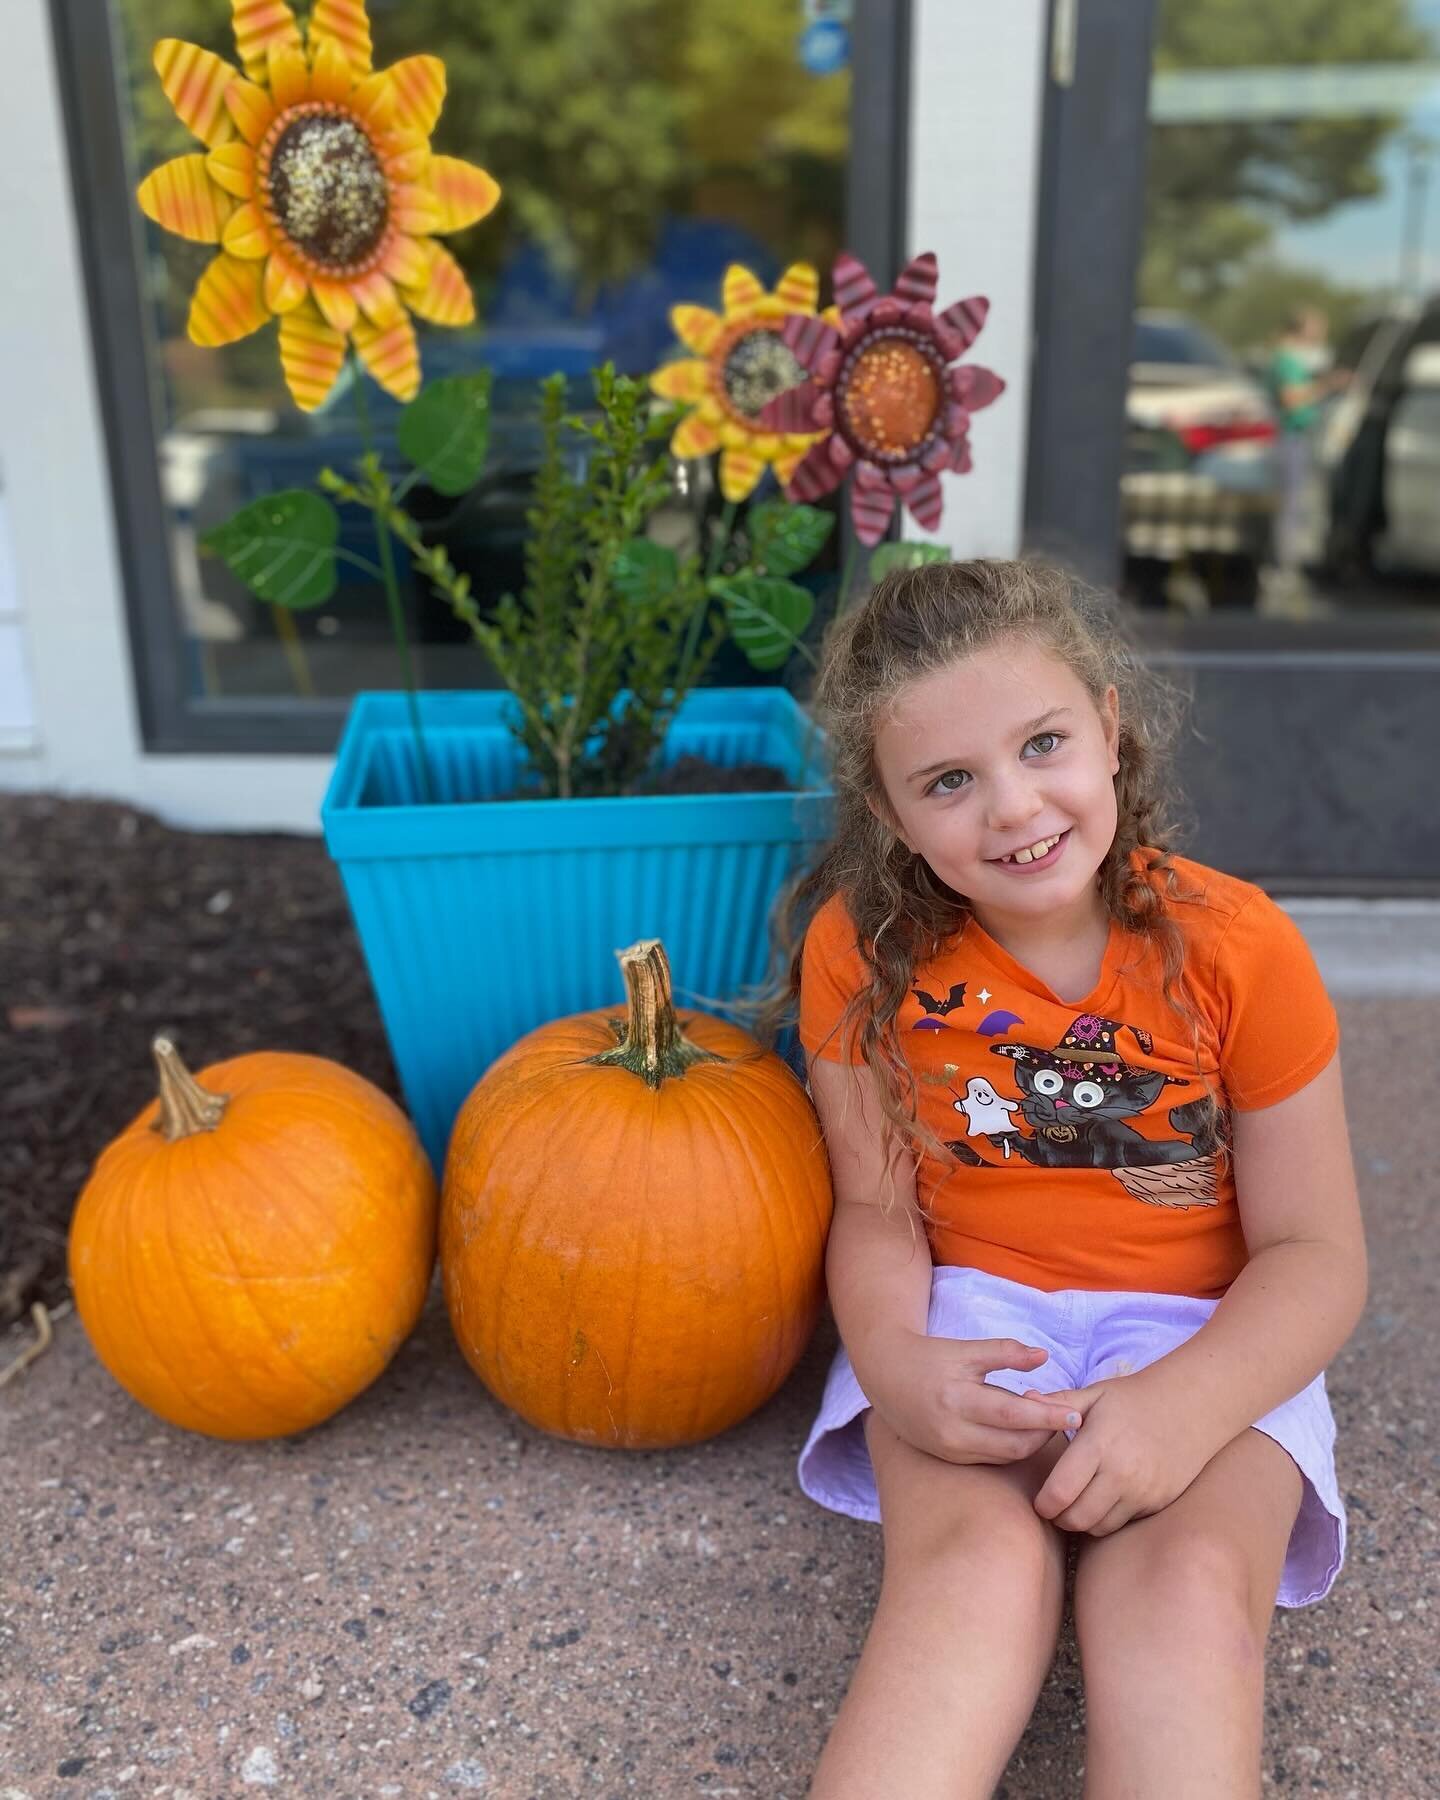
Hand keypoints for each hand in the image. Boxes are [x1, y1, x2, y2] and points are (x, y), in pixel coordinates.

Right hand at [854, 1331, 1084, 1467]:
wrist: (885, 1376)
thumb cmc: (929, 1358)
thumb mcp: (965, 1349)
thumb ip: (1005, 1352)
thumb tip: (1044, 1357)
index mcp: (958, 1400)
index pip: (1013, 1416)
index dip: (1047, 1417)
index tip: (1075, 1414)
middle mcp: (953, 1433)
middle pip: (1014, 1445)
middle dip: (1044, 1434)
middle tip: (1063, 1415)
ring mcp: (949, 1450)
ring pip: (1005, 1456)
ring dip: (1030, 1442)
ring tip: (1044, 1421)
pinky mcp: (948, 1459)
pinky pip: (990, 1459)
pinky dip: (1010, 1448)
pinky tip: (1021, 1432)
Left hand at [1024, 1368, 1216, 1535]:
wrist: (1190, 1406)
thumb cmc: (1133, 1399)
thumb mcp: (1094, 1394)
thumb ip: (1057, 1402)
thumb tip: (1024, 1401)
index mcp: (1098, 1445)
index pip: (1060, 1492)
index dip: (1043, 1503)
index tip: (1039, 1500)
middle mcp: (1121, 1473)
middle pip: (1077, 1518)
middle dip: (1059, 1517)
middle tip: (1054, 1506)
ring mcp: (1143, 1492)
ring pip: (1099, 1527)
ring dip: (1083, 1521)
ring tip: (1077, 1504)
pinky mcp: (1158, 1503)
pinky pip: (1123, 1523)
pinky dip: (1108, 1519)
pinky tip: (1103, 1500)